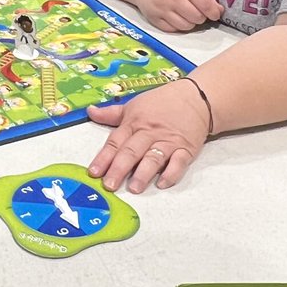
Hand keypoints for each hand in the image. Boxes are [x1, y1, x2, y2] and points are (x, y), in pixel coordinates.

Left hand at [87, 81, 210, 193]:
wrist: (196, 98)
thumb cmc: (162, 102)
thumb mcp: (133, 105)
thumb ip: (111, 113)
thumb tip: (90, 112)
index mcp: (134, 123)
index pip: (115, 142)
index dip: (103, 158)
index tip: (94, 172)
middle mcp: (149, 133)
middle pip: (131, 152)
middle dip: (119, 169)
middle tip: (109, 185)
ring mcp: (168, 141)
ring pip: (154, 158)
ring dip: (143, 173)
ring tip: (134, 188)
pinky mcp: (186, 148)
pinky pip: (179, 162)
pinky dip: (172, 173)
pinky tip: (163, 183)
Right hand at [136, 0, 223, 30]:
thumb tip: (218, 10)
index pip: (205, 4)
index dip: (214, 12)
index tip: (215, 13)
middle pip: (197, 18)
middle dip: (201, 16)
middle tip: (198, 11)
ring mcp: (161, 10)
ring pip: (186, 26)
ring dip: (191, 22)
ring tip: (187, 14)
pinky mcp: (154, 19)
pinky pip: (173, 30)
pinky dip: (178, 26)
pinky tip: (177, 17)